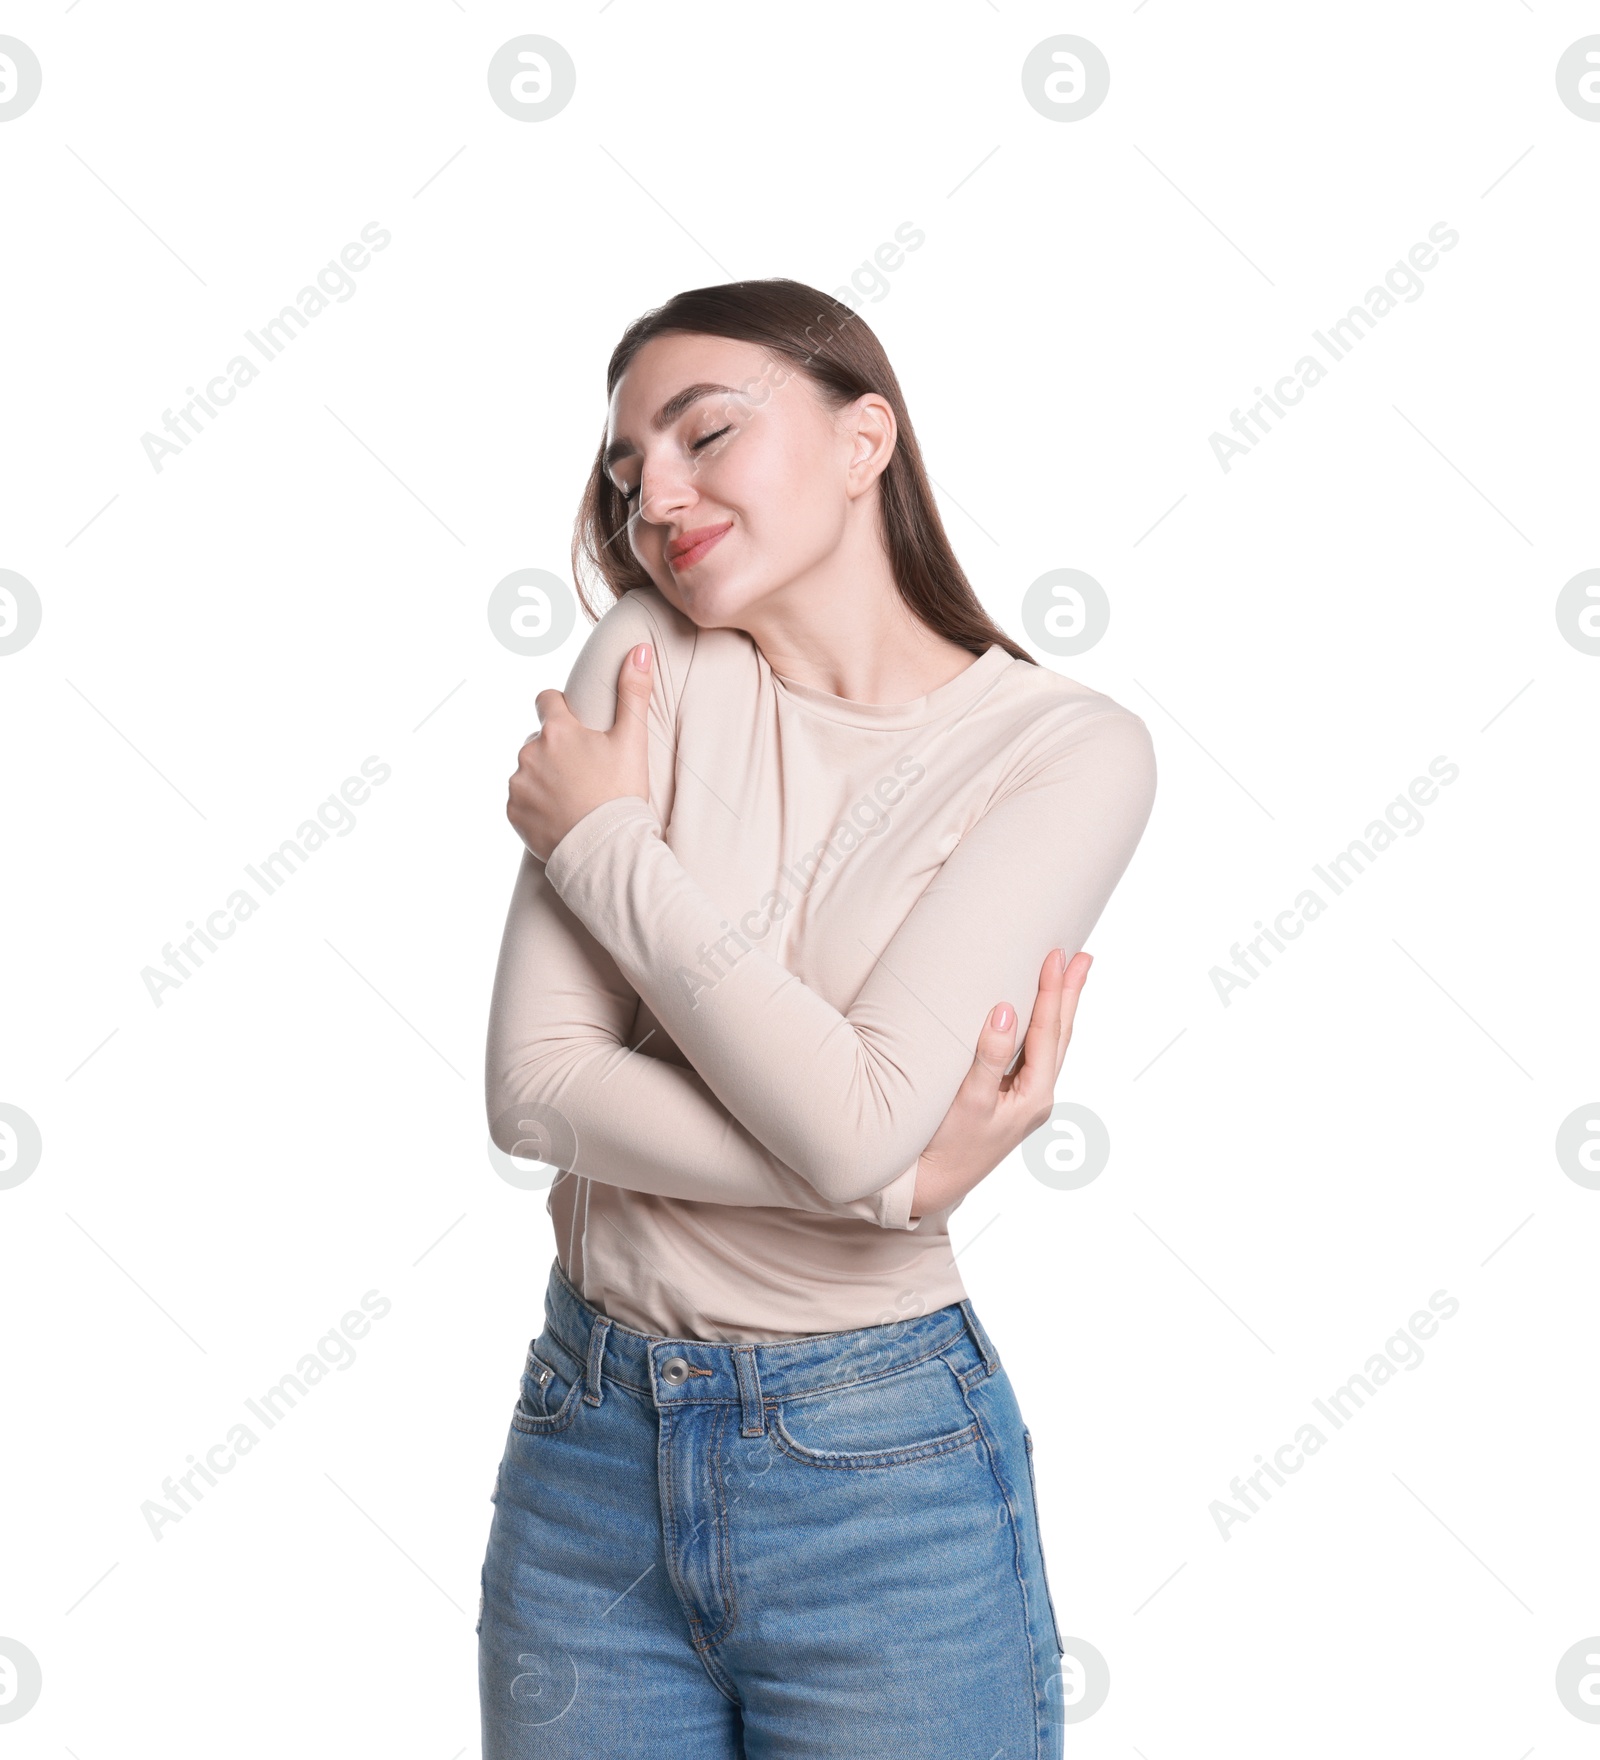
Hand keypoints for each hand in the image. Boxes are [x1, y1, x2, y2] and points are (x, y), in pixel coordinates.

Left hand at [507, 643, 654, 861]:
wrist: (607, 850)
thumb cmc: (622, 794)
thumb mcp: (632, 741)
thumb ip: (633, 692)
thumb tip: (641, 648)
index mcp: (557, 729)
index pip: (546, 700)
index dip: (561, 710)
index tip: (576, 727)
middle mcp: (530, 751)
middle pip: (539, 740)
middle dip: (556, 750)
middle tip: (584, 773)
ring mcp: (518, 783)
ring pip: (528, 769)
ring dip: (544, 777)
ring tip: (573, 797)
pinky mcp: (513, 811)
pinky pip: (520, 799)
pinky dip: (535, 804)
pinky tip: (560, 814)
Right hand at [909, 948, 1090, 1218]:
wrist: (932, 1185)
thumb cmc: (946, 1146)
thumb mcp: (968, 1102)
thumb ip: (989, 1057)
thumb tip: (1005, 1012)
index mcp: (1034, 1096)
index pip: (1049, 1032)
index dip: (1054, 992)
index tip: (1058, 956)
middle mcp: (1037, 1097)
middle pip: (1061, 1035)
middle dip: (1071, 994)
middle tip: (1084, 956)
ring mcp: (1026, 1099)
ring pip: (1052, 1044)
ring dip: (1061, 1008)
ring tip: (1071, 977)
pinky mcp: (1011, 1100)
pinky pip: (1035, 1054)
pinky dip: (1042, 1027)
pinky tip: (1038, 1016)